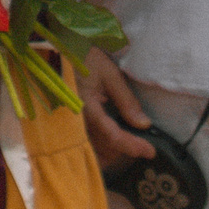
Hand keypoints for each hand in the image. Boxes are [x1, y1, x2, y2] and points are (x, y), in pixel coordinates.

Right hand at [80, 47, 156, 166]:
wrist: (58, 54)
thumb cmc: (85, 60)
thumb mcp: (110, 74)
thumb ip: (126, 101)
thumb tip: (144, 124)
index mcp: (87, 108)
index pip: (112, 136)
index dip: (132, 146)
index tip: (150, 152)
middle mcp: (77, 122)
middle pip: (104, 149)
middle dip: (125, 151)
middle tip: (144, 146)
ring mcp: (71, 126)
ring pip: (94, 152)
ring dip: (113, 153)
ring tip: (132, 145)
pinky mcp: (69, 126)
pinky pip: (86, 146)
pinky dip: (101, 150)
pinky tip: (113, 146)